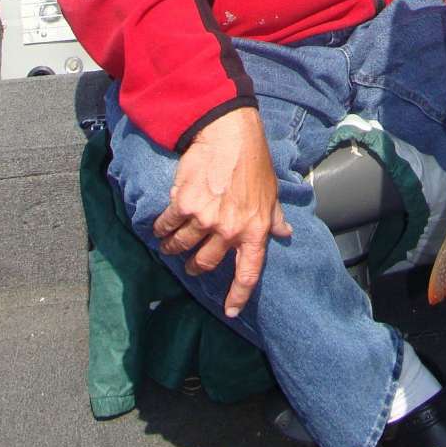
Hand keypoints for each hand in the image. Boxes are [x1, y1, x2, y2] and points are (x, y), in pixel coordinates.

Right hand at [153, 106, 292, 316]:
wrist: (229, 134)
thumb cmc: (253, 161)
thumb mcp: (271, 192)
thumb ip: (275, 216)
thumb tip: (285, 232)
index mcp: (255, 229)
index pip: (248, 272)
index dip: (238, 296)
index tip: (230, 311)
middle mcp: (230, 230)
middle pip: (205, 264)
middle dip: (195, 267)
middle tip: (190, 263)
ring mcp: (205, 219)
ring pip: (182, 247)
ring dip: (173, 248)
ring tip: (169, 244)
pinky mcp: (184, 205)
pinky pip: (167, 227)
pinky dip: (161, 229)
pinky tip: (160, 227)